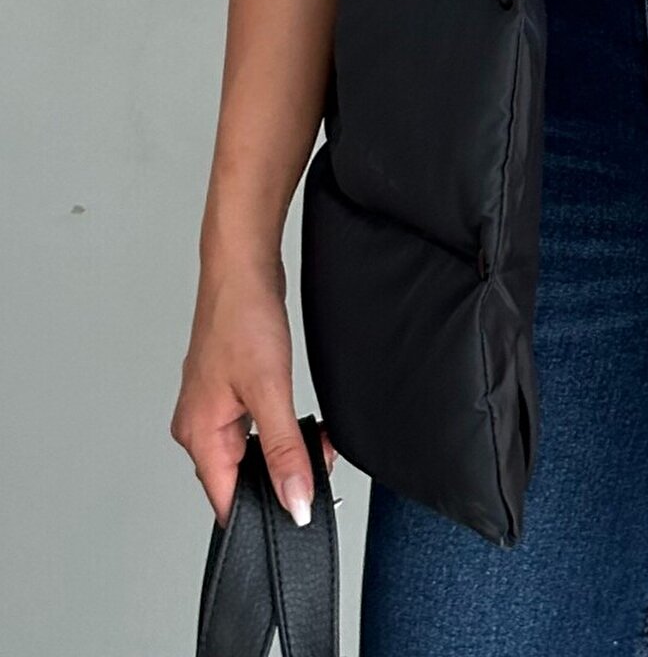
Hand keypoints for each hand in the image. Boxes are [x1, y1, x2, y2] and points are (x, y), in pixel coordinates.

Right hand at [170, 251, 337, 528]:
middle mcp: (198, 425)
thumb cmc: (241, 315)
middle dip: (281, 478)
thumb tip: (294, 502)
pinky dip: (280, 430)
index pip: (226, 502)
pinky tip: (303, 422)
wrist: (242, 264)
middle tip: (318, 463)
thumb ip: (283, 451)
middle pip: (239, 481)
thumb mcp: (270, 390)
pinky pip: (255, 428)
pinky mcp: (230, 391)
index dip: (265, 513)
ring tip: (315, 441)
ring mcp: (213, 408)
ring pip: (250, 454)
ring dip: (284, 452)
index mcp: (197, 434)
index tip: (300, 510)